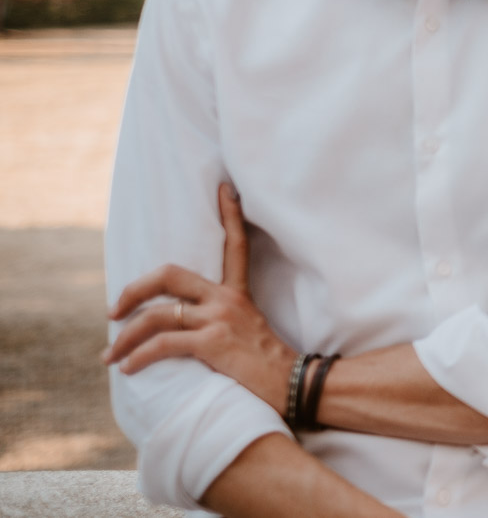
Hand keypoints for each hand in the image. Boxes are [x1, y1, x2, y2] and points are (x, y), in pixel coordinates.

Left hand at [103, 184, 296, 411]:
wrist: (292, 384)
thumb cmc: (267, 364)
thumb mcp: (247, 329)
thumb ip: (221, 319)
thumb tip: (185, 326)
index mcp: (237, 292)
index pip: (236, 244)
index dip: (230, 214)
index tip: (224, 189)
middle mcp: (227, 299)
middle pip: (169, 275)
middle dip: (133, 290)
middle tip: (114, 310)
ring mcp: (220, 318)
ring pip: (157, 315)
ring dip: (125, 337)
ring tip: (111, 355)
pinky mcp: (213, 342)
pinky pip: (162, 344)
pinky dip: (139, 357)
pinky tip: (129, 369)